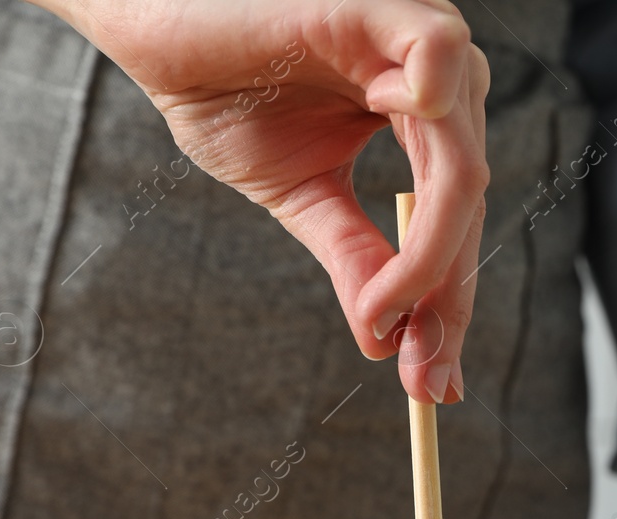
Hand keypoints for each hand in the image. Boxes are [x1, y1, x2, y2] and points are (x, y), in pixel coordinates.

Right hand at [39, 0, 487, 402]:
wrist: (147, 21)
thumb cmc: (222, 86)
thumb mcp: (299, 193)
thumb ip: (352, 256)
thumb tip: (385, 343)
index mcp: (426, 120)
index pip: (454, 227)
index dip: (445, 309)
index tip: (433, 384)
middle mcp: (440, 84)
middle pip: (470, 209)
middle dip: (448, 305)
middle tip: (424, 380)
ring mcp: (420, 44)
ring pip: (461, 168)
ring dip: (433, 257)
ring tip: (389, 315)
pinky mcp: (389, 9)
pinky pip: (440, 65)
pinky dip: (437, 118)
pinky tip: (405, 188)